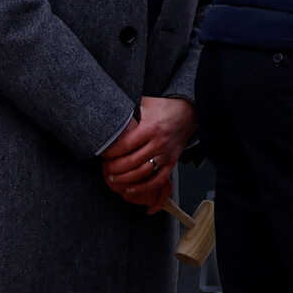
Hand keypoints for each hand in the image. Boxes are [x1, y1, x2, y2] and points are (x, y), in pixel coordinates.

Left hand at [103, 96, 194, 212]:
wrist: (190, 111)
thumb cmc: (165, 107)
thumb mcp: (146, 103)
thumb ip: (130, 110)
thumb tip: (111, 114)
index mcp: (151, 128)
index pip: (126, 145)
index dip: (111, 153)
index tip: (103, 154)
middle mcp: (159, 143)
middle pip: (132, 162)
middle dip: (115, 168)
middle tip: (106, 168)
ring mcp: (166, 154)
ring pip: (143, 173)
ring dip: (125, 179)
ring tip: (114, 178)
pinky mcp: (172, 162)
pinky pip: (158, 180)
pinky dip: (143, 188)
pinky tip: (130, 189)